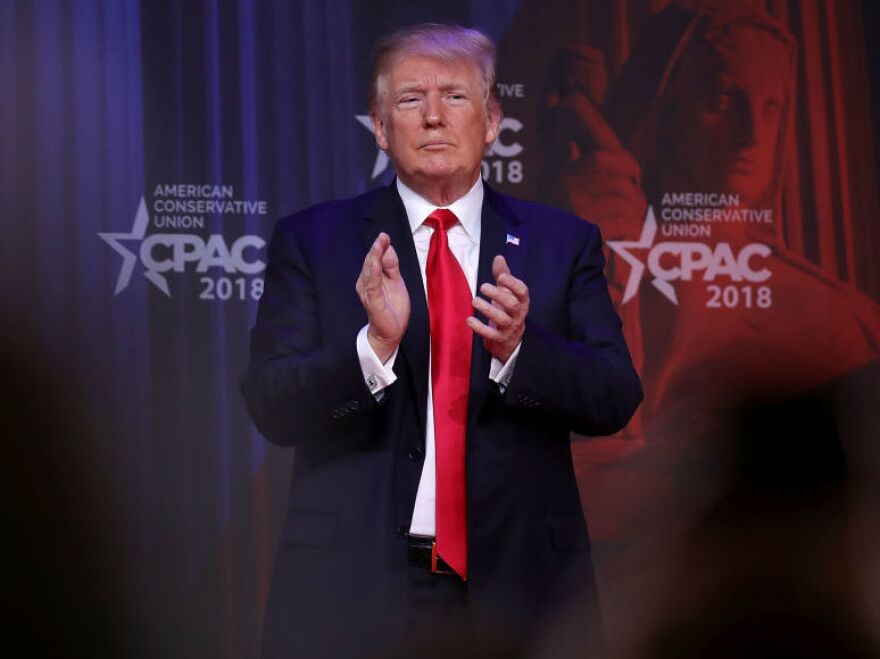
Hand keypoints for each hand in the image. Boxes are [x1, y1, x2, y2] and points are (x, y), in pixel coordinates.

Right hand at [355, 232, 409, 361]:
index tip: (385, 236)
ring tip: (379, 245)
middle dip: (377, 248)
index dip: (380, 247)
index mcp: (372, 277)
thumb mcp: (396, 281)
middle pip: (371, 262)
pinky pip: (372, 284)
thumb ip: (391, 265)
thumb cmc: (392, 308)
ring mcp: (368, 291)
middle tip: (383, 237)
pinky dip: (374, 272)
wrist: (391, 332)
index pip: (375, 258)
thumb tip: (388, 248)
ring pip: (370, 270)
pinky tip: (376, 264)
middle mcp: (366, 283)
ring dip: (374, 257)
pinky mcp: (372, 300)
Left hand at [467, 255, 528, 362]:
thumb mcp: (507, 293)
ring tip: (474, 301)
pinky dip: (479, 328)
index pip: (522, 291)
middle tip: (483, 286)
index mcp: (522, 301)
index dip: (513, 284)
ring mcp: (510, 328)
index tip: (501, 276)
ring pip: (502, 319)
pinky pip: (491, 334)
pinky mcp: (500, 339)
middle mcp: (518, 314)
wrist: (510, 340)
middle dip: (498, 295)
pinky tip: (469, 320)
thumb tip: (498, 257)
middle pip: (512, 304)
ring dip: (487, 310)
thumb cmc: (507, 311)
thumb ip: (503, 275)